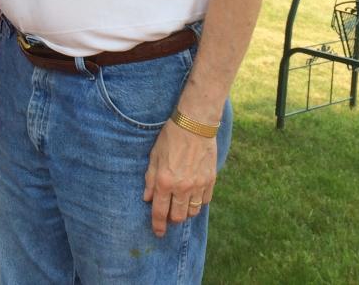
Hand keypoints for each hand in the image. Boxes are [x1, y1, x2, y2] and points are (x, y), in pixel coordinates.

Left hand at [142, 119, 216, 236]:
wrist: (195, 124)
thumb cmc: (171, 137)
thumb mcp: (154, 156)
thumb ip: (150, 179)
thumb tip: (147, 198)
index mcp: (165, 182)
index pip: (160, 212)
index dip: (158, 225)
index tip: (158, 232)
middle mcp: (182, 187)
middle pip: (178, 216)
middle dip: (172, 219)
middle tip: (169, 214)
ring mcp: (198, 185)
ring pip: (193, 212)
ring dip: (185, 212)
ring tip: (181, 205)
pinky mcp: (211, 180)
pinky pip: (204, 201)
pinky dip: (198, 202)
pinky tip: (193, 195)